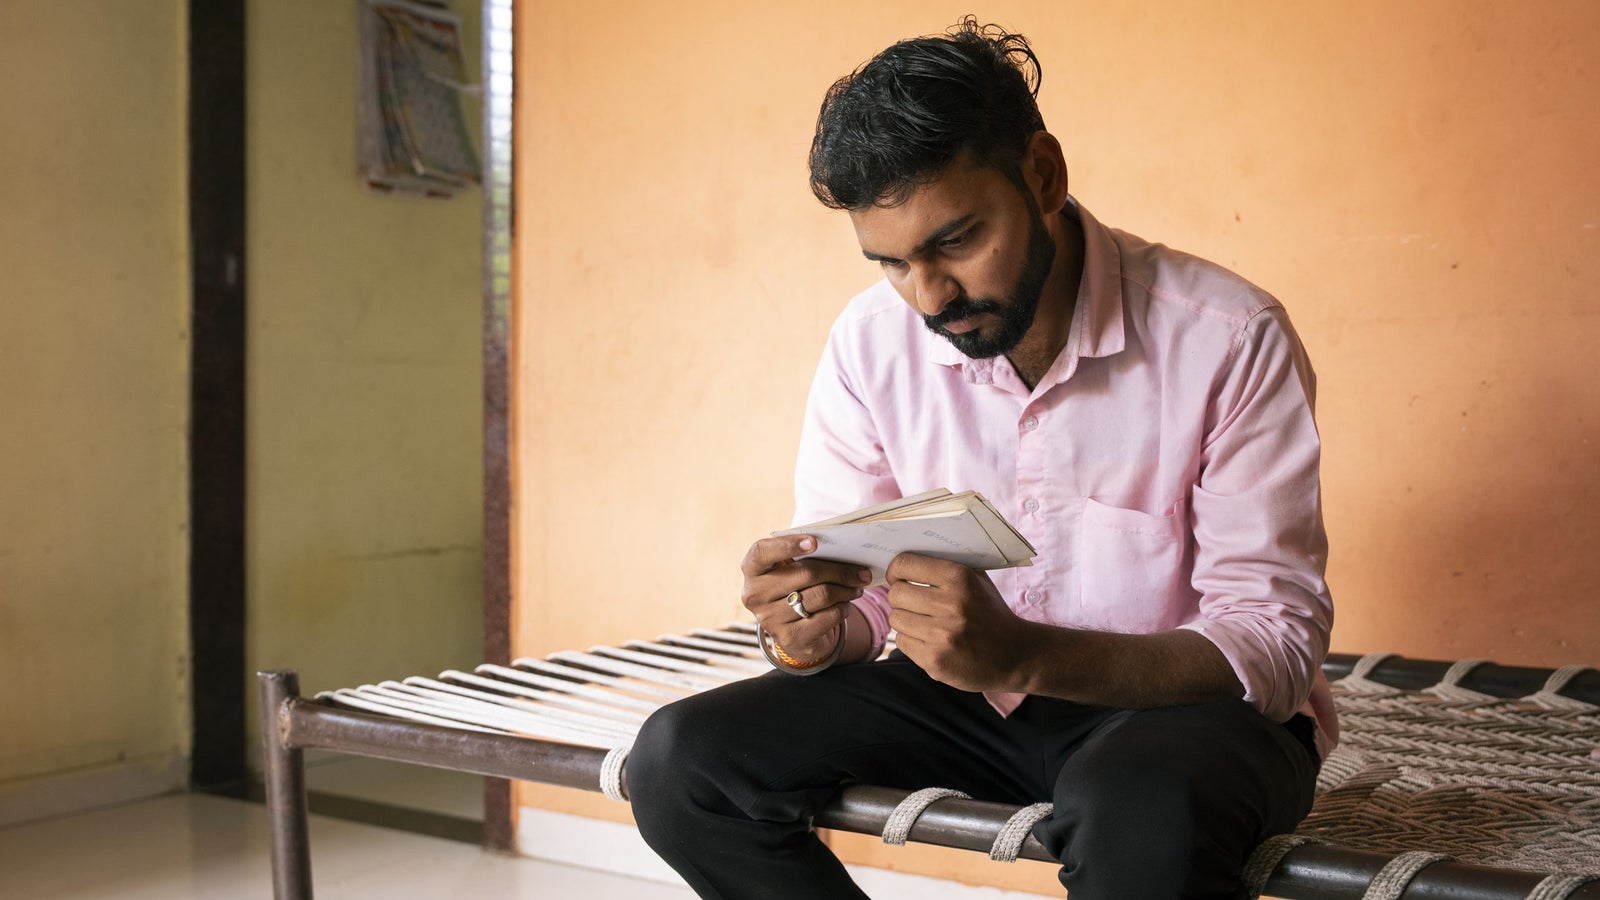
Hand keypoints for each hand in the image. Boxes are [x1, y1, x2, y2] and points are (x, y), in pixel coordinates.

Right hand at [740, 535, 873, 661]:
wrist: (790, 629)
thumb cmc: (793, 586)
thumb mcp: (789, 569)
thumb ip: (804, 556)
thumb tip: (845, 551)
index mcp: (752, 570)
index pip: (762, 552)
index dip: (787, 545)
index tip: (815, 541)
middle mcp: (754, 595)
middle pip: (806, 573)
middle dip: (840, 571)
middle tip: (861, 572)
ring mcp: (769, 619)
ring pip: (820, 596)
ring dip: (846, 590)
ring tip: (857, 587)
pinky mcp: (788, 638)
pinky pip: (826, 617)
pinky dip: (842, 609)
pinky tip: (845, 605)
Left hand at [885, 553, 1035, 691]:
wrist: (1015, 655)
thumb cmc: (990, 613)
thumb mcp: (977, 580)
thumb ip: (946, 566)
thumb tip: (907, 556)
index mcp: (960, 578)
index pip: (905, 564)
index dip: (896, 570)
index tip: (900, 577)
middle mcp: (951, 605)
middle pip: (895, 594)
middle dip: (900, 597)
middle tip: (912, 602)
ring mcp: (943, 635)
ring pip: (896, 619)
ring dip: (905, 620)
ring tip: (923, 622)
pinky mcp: (936, 660)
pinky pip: (902, 642)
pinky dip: (911, 641)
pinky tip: (929, 640)